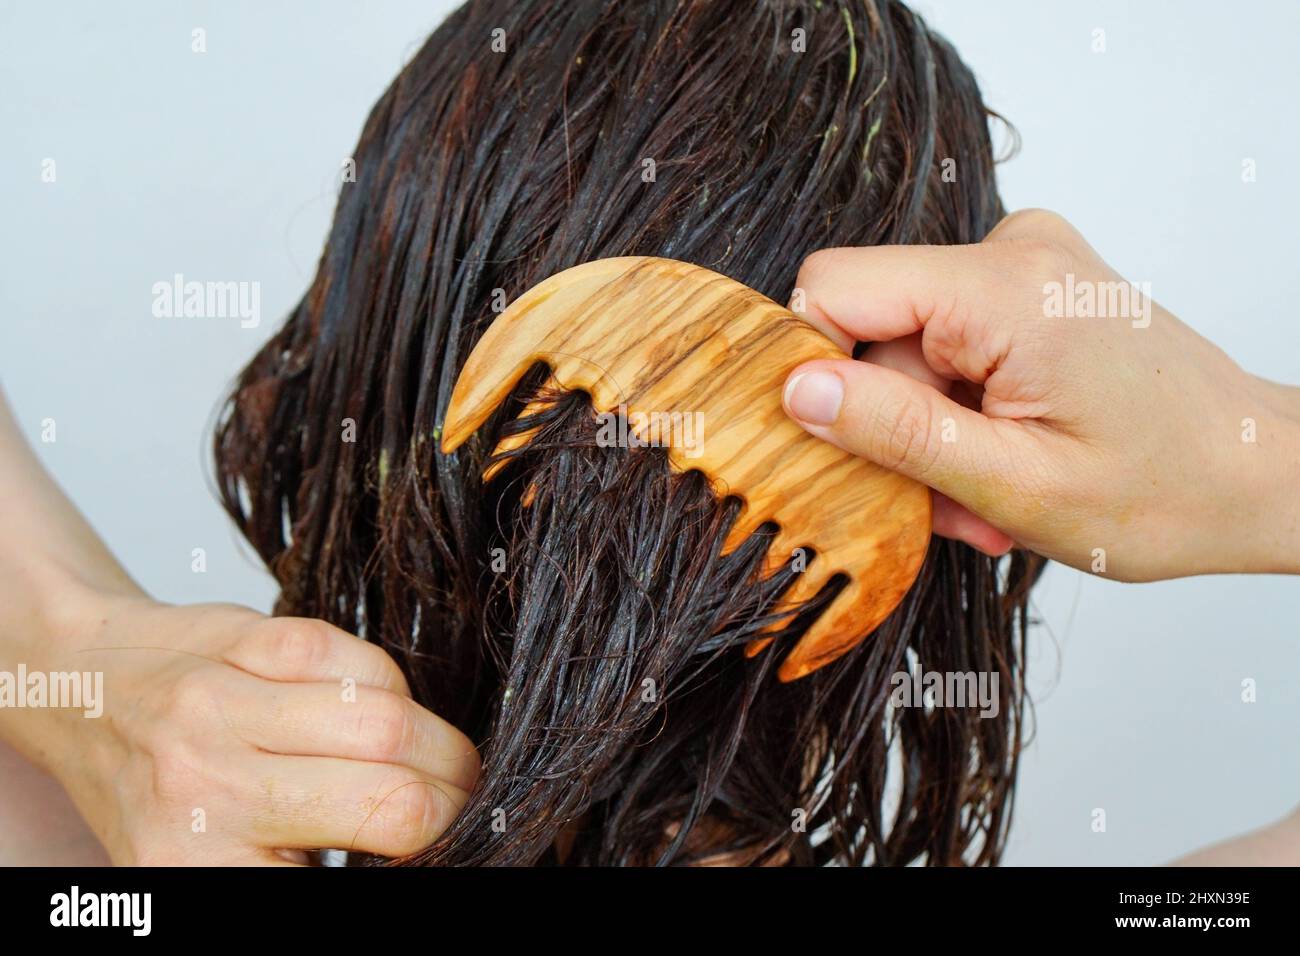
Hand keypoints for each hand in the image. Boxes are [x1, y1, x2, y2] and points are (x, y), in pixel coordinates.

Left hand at [20, 589, 479, 865]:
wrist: (87, 688)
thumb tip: (422, 843)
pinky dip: (396, 688)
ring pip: (392, 724)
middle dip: (456, 802)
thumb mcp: (222, 860)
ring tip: (437, 759)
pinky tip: (379, 706)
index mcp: (205, 873)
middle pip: (395, 802)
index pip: (361, 871)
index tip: (444, 846)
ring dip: (441, 744)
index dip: (430, 855)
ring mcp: (225, 711)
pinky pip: (367, 665)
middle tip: (460, 803)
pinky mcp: (252, 639)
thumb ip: (310, 857)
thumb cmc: (166, 788)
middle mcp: (209, 797)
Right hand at [781, 209, 1299, 581]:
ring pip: (905, 348)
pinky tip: (1002, 456)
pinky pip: (945, 344)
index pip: (834, 285)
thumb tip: (795, 390)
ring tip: (988, 491)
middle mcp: (1013, 252)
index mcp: (1006, 289)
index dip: (810, 366)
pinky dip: (959, 410)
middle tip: (945, 498)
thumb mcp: (1013, 483)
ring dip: (931, 431)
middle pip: (870, 329)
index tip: (833, 444)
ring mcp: (1024, 265)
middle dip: (891, 423)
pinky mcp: (1029, 288)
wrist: (1257, 473)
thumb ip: (895, 430)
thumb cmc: (1166, 488)